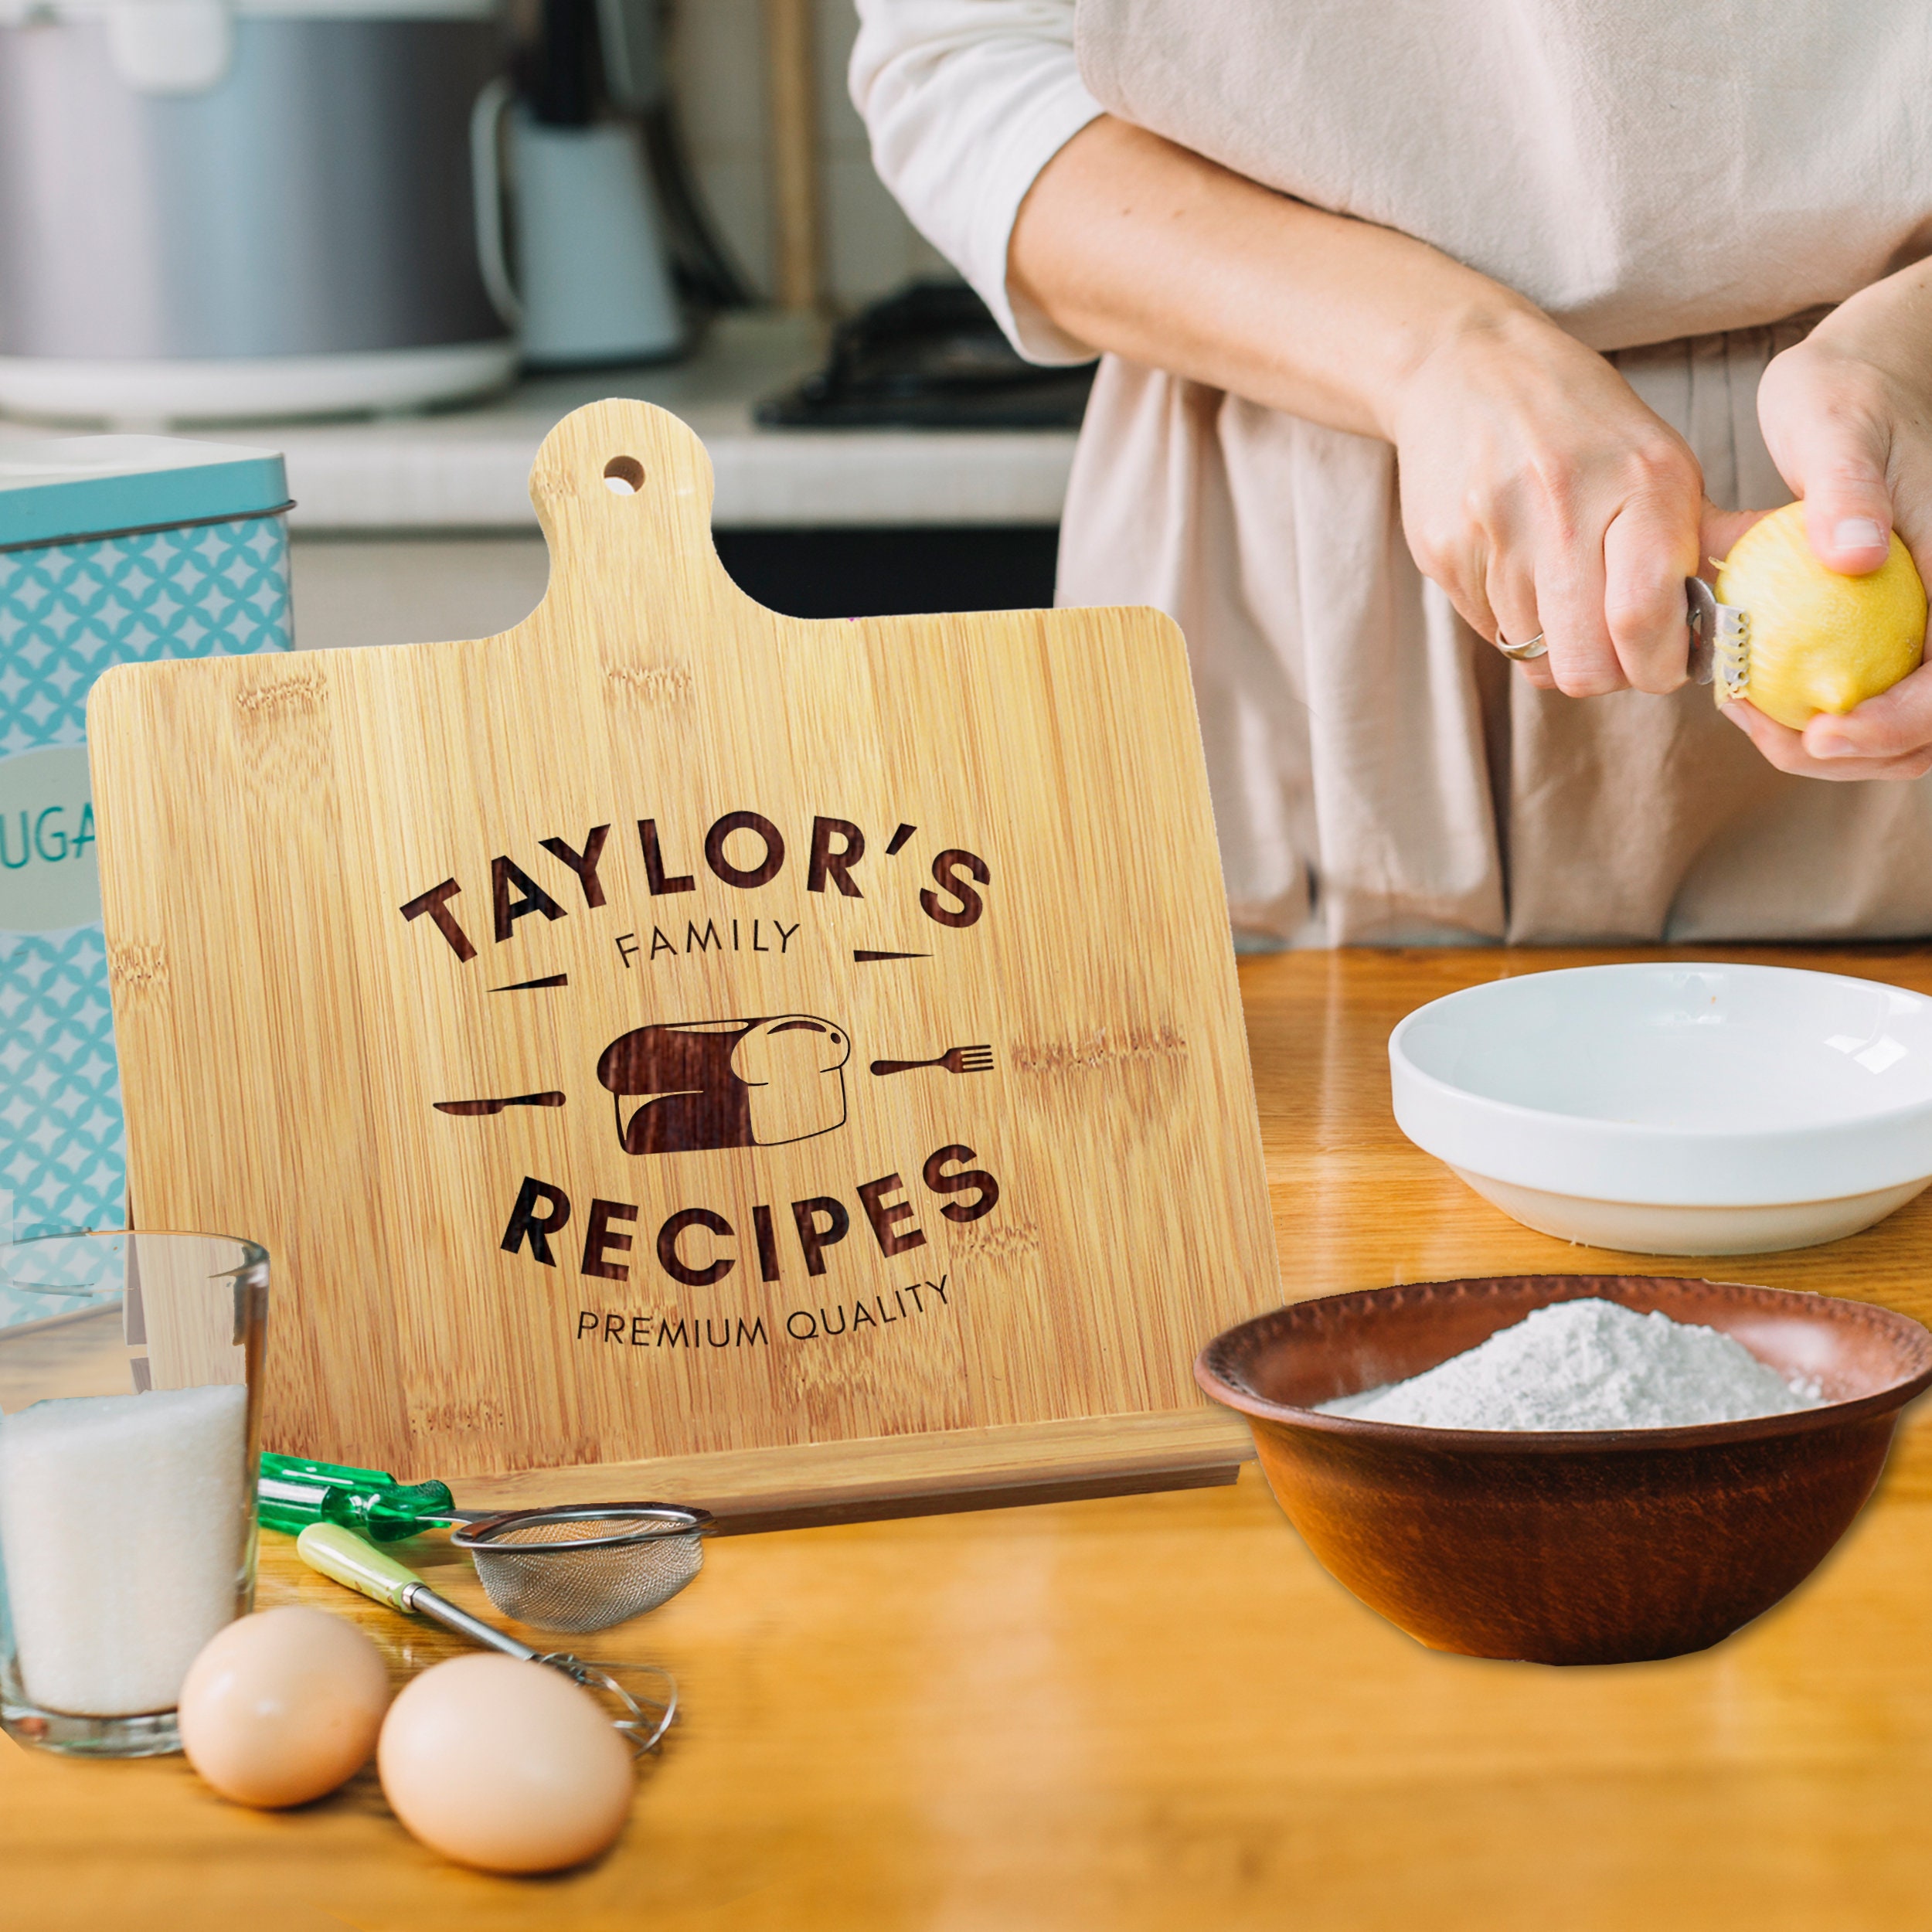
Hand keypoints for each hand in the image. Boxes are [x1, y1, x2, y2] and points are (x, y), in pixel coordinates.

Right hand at [1389, 310, 1709, 695]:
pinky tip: (1516, 567)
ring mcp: (1495, 532)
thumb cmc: (1579, 421)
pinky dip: (1511, 618)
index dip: (1657, 667)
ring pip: (1534, 656)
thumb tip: (1751, 602)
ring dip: (1556, 643)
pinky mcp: (1443, 551)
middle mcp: (1565, 507)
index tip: (1662, 661)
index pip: (1644, 621)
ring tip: (1562, 589)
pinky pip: (1489, 630)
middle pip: (1583, 665)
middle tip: (1613, 644)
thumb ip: (1702, 537)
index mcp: (1642, 484)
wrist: (1466, 368)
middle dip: (1605, 673)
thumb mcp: (1660, 460)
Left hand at [1731, 277, 1931, 780]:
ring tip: (1751, 716)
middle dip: (1856, 751)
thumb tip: (1857, 556)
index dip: (1897, 722)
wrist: (1859, 381)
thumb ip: (1850, 490)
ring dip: (1836, 746)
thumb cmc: (1845, 395)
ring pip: (1909, 727)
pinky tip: (1756, 700)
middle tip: (1763, 730)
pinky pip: (1879, 696)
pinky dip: (1826, 717)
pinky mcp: (1902, 625)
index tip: (1819, 730)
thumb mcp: (1836, 426)